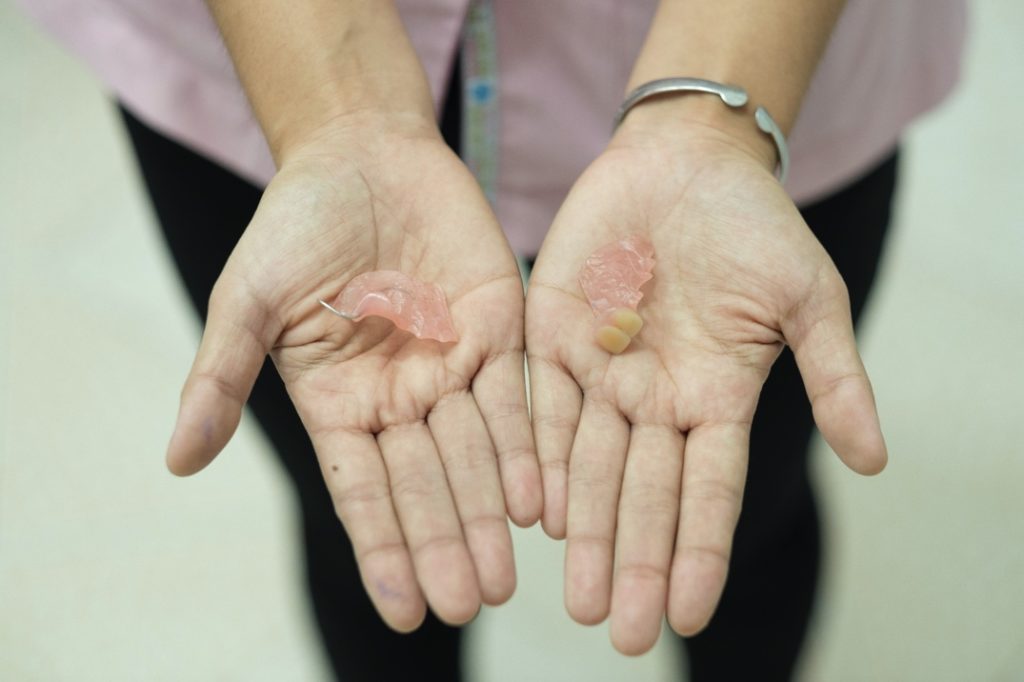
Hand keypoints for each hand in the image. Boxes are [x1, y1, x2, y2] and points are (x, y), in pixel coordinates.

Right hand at [166, 114, 541, 630]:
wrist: (362, 153)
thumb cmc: (296, 224)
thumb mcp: (247, 298)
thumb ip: (220, 376)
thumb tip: (177, 461)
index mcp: (340, 404)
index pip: (364, 490)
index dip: (383, 548)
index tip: (404, 610)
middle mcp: (400, 398)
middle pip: (427, 484)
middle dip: (445, 545)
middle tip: (468, 605)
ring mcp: (452, 366)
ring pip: (477, 455)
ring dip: (489, 516)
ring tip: (504, 578)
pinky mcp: (497, 330)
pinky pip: (515, 397)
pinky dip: (526, 448)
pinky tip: (537, 500)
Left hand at [525, 121, 886, 653]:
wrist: (684, 161)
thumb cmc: (754, 226)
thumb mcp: (808, 297)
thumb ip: (833, 376)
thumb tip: (876, 461)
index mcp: (716, 397)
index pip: (707, 490)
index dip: (698, 551)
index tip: (687, 614)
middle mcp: (655, 398)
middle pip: (641, 493)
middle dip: (633, 561)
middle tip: (618, 630)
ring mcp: (601, 372)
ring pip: (586, 464)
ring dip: (583, 530)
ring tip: (577, 595)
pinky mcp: (554, 336)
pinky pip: (541, 405)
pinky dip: (535, 455)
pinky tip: (533, 509)